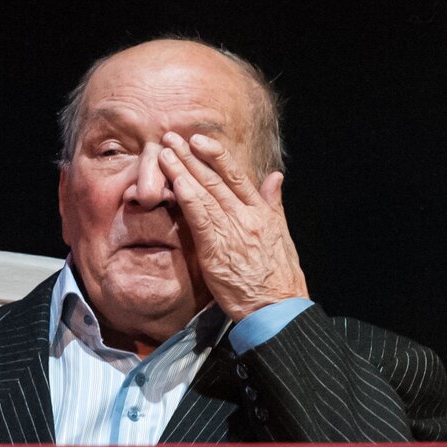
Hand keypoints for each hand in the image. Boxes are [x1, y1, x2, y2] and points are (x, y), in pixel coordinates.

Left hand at [159, 132, 307, 320]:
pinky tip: (176, 182)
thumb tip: (275, 177)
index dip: (216, 155)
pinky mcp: (217, 250)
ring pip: (205, 194)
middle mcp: (247, 217)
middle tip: (170, 137)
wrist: (277, 308)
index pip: (236, 176)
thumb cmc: (279, 278)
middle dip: (191, 156)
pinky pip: (201, 219)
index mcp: (261, 212)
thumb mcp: (281, 235)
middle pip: (216, 179)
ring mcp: (232, 232)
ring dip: (182, 171)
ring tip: (164, 153)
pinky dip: (188, 198)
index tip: (198, 140)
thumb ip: (273, 204)